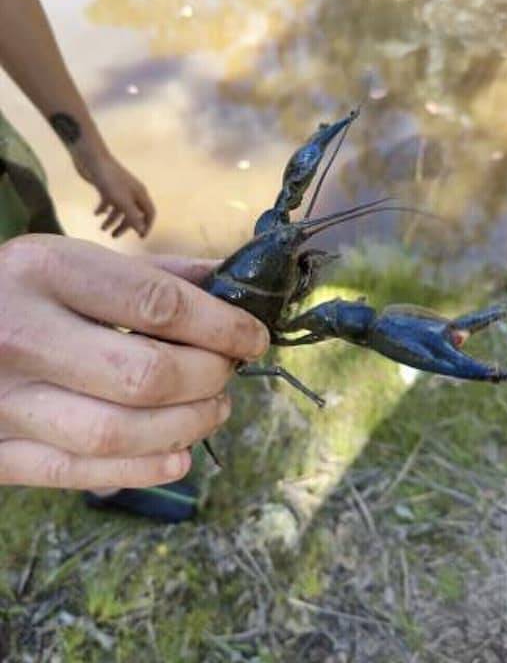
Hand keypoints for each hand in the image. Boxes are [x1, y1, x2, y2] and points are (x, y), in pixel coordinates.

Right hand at [0, 235, 268, 488]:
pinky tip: (180, 456)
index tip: (254, 338)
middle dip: (208, 378)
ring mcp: (0, 399)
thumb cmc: (14, 290)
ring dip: (185, 427)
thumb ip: (150, 272)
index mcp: (44, 270)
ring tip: (216, 409)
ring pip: (115, 433)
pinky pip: (75, 473)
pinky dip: (141, 470)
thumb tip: (228, 286)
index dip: (222, 327)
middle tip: (229, 374)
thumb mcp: (70, 259)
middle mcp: (18, 333)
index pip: (157, 305)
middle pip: (144, 375)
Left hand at [72, 147, 155, 238]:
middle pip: (133, 213)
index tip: (140, 238)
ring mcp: (119, 189)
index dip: (146, 226)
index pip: (149, 213)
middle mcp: (132, 192)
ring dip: (112, 220)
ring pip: (120, 209)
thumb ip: (132, 217)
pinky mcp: (107, 187)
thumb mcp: (122, 201)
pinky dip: (103, 209)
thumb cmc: (109, 180)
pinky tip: (96, 214)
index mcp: (140, 194)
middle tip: (113, 236)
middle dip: (124, 226)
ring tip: (102, 228)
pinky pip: (108, 202)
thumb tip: (142, 231)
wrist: (92, 159)